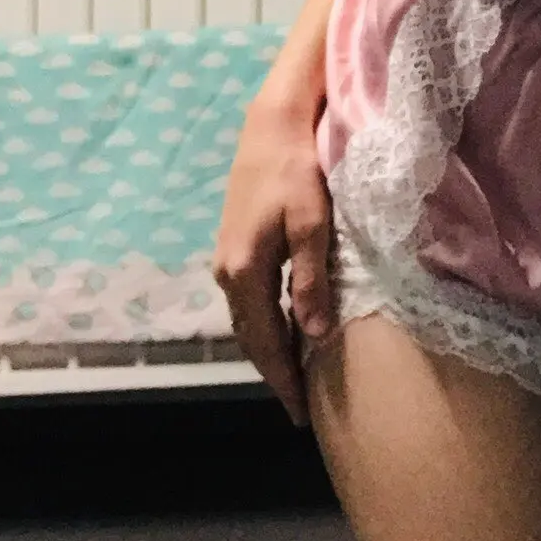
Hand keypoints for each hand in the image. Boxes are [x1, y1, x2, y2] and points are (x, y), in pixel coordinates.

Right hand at [211, 95, 333, 426]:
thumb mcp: (313, 226)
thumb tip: (314, 335)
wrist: (272, 126)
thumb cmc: (299, 171)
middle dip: (273, 371)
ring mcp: (225, 258)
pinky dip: (263, 323)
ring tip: (294, 374)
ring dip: (268, 348)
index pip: (263, 341)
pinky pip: (247, 300)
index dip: (282, 379)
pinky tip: (285, 327)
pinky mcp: (232, 245)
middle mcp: (227, 271)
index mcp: (245, 272)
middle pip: (249, 337)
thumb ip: (312, 281)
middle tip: (298, 405)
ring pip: (246, 319)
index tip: (298, 413)